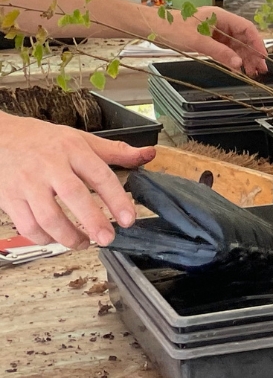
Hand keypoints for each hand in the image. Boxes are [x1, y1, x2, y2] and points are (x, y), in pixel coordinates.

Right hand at [0, 113, 154, 247]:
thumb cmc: (42, 140)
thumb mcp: (81, 139)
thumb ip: (115, 151)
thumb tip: (148, 154)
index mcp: (73, 150)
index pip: (100, 175)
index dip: (116, 198)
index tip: (128, 218)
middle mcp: (50, 166)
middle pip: (74, 196)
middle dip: (93, 220)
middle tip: (107, 238)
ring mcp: (27, 183)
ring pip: (47, 216)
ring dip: (68, 236)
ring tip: (84, 243)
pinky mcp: (9, 198)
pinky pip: (27, 225)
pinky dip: (43, 238)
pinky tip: (55, 239)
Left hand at [158, 6, 268, 76]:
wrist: (154, 28)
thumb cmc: (173, 29)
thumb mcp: (198, 41)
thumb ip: (220, 52)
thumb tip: (238, 63)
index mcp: (221, 17)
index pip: (246, 28)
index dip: (257, 42)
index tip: (262, 56)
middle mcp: (221, 23)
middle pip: (242, 38)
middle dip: (252, 53)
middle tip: (260, 69)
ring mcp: (215, 32)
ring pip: (235, 45)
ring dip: (243, 58)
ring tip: (251, 72)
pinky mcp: (208, 40)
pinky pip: (225, 49)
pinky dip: (232, 59)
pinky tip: (237, 68)